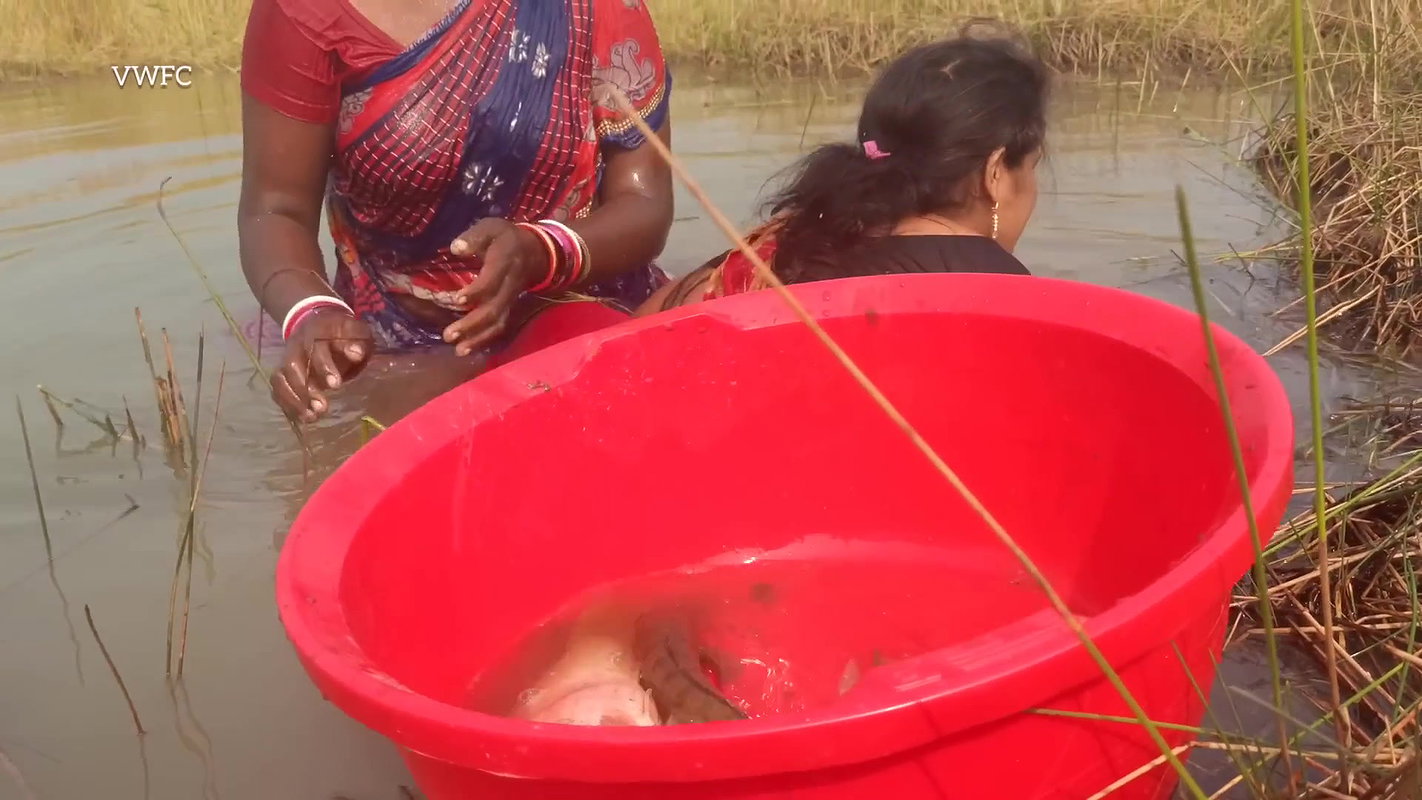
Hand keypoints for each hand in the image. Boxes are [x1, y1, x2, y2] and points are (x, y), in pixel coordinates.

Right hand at [270, 308, 373, 422]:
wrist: (321, 327)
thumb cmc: (342, 334)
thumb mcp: (355, 332)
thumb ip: (357, 343)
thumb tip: (356, 353)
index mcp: (315, 332)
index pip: (315, 347)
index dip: (324, 366)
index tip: (336, 385)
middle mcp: (296, 346)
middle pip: (292, 366)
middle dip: (305, 389)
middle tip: (322, 407)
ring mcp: (286, 359)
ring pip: (280, 379)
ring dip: (294, 400)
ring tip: (311, 417)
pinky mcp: (283, 373)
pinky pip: (278, 389)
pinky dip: (288, 404)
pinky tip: (303, 417)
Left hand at [443, 218, 548, 355]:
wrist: (537, 252)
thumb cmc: (507, 238)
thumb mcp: (492, 227)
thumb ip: (474, 237)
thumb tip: (455, 248)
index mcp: (505, 263)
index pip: (492, 280)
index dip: (477, 291)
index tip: (457, 299)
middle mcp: (509, 285)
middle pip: (494, 308)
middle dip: (472, 324)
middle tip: (448, 335)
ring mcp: (511, 299)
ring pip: (498, 322)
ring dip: (478, 338)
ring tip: (458, 350)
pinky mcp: (509, 308)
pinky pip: (499, 327)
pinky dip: (484, 340)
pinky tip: (466, 349)